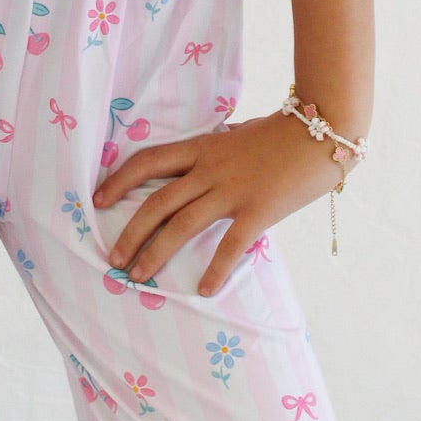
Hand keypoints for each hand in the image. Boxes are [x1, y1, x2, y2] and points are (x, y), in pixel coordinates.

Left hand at [91, 112, 352, 296]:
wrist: (322, 130)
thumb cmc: (282, 133)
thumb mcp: (239, 135)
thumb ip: (217, 150)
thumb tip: (202, 160)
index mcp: (202, 147)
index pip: (148, 160)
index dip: (119, 180)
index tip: (97, 199)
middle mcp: (209, 168)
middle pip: (157, 201)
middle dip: (131, 231)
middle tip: (114, 258)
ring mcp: (232, 189)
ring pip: (182, 224)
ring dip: (156, 252)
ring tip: (139, 276)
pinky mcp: (258, 209)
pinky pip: (230, 244)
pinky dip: (215, 270)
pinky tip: (203, 290)